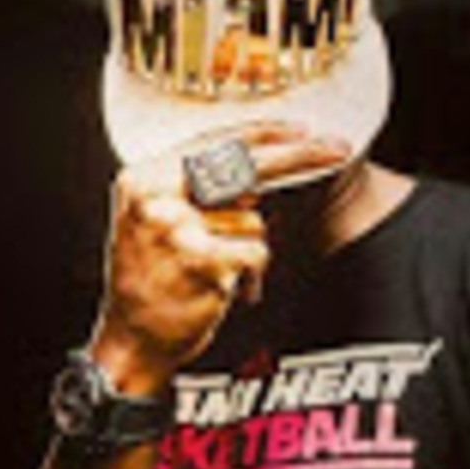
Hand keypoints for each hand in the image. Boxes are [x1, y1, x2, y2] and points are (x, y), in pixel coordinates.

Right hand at [88, 122, 350, 395]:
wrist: (131, 338)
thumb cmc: (151, 276)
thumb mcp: (159, 218)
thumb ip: (198, 189)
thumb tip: (259, 169)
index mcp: (143, 178)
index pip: (211, 142)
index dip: (262, 133)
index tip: (300, 130)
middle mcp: (156, 198)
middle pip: (243, 166)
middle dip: (299, 156)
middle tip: (337, 149)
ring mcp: (176, 229)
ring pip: (254, 220)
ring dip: (247, 245)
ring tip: (215, 269)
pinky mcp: (200, 262)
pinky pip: (257, 252)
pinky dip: (253, 274)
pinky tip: (227, 288)